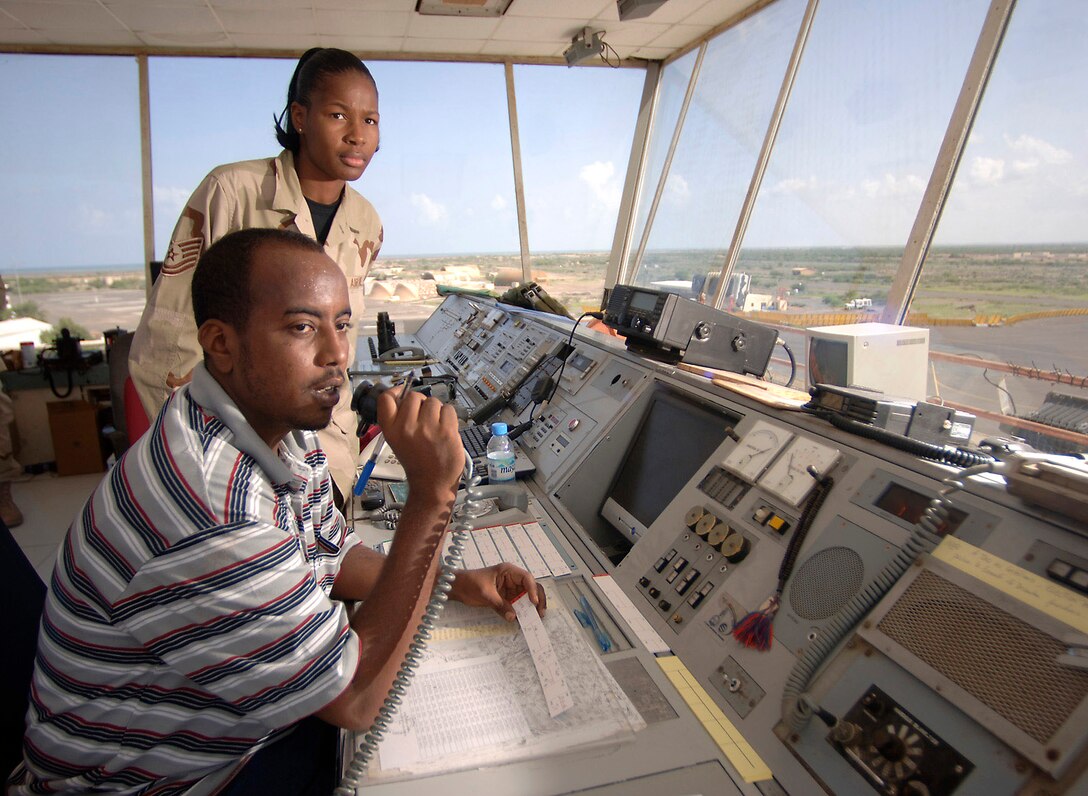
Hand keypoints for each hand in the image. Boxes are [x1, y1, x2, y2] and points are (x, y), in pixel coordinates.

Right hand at [376, 386, 462, 500]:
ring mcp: (428, 429)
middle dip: (421, 404)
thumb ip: (398, 418)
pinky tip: (445, 430)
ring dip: (436, 411)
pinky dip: (449, 417)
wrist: (432, 484)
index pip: (385, 399)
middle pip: (414, 396)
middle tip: (424, 419)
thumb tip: (406, 394)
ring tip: (435, 428)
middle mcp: (407, 427)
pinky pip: (448, 409)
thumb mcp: (397, 440)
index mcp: (391, 430)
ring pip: (433, 401)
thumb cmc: (416, 460)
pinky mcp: (447, 431)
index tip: (402, 392)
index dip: (396, 391)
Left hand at [450, 563, 546, 621]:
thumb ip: (500, 605)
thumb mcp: (485, 594)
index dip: (533, 589)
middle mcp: (512, 578)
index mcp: (508, 571)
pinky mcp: (506, 598)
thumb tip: (513, 617)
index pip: (526, 578)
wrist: (457, 587)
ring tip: (535, 618)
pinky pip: (517, 604)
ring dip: (531, 607)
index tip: (533, 602)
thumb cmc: (470, 583)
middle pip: (531, 587)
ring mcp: (510, 588)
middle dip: (537, 599)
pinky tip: (525, 620)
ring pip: (526, 597)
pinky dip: (522, 611)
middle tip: (540, 613)